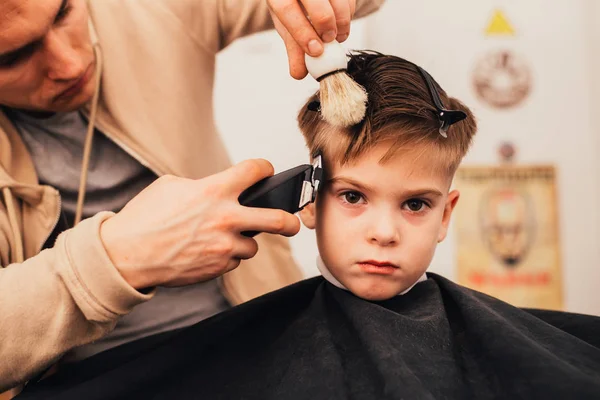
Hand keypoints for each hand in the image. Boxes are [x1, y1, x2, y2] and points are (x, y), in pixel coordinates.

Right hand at [100, 159, 300, 288]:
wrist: (127, 255)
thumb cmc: (145, 217)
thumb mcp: (171, 187)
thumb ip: (203, 186)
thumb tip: (221, 190)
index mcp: (214, 190)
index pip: (255, 171)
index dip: (264, 168)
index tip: (265, 171)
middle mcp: (226, 218)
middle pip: (278, 220)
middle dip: (291, 221)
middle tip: (293, 222)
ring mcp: (224, 245)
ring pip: (253, 245)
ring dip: (243, 241)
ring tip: (222, 238)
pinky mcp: (218, 267)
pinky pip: (234, 260)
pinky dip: (226, 256)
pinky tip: (206, 251)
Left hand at [268, 0, 355, 78]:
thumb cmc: (293, 6)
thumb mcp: (287, 25)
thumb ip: (294, 49)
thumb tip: (300, 74)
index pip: (287, 10)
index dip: (302, 33)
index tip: (316, 51)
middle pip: (316, 1)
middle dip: (326, 25)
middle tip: (328, 40)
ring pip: (338, 0)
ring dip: (341, 23)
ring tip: (336, 36)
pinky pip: (349, 0)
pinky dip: (348, 15)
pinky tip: (340, 23)